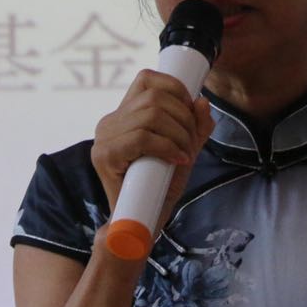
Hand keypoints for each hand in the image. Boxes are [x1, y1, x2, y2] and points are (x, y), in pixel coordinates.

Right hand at [91, 69, 215, 234]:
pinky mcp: (104, 156)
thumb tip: (202, 101)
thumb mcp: (182, 152)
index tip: (191, 110)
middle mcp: (109, 122)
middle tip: (191, 143)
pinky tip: (177, 160)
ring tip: (184, 153)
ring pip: (150, 115)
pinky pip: (142, 137)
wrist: (139, 226)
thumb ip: (194, 128)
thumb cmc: (158, 189)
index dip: (174, 87)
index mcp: (122, 115)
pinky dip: (167, 146)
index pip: (146, 79)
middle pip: (154, 96)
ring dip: (178, 133)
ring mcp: (104, 138)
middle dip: (183, 117)